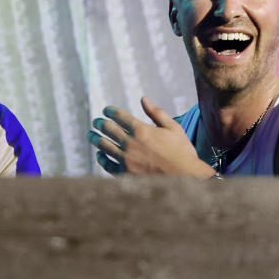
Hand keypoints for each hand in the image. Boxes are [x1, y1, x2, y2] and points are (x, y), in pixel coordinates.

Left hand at [87, 97, 214, 176]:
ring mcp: (127, 160)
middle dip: (100, 123)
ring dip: (95, 139)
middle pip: (108, 129)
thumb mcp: (173, 128)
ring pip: (104, 146)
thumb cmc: (182, 152)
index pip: (119, 116)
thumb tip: (143, 99)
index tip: (106, 111)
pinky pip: (108, 165)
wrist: (187, 178)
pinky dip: (102, 159)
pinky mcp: (126, 174)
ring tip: (91, 135)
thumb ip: (156, 113)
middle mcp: (131, 144)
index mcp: (142, 130)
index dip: (110, 111)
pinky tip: (100, 155)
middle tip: (96, 122)